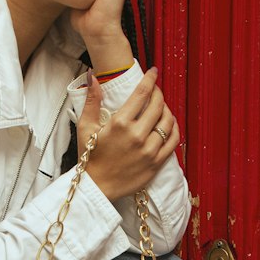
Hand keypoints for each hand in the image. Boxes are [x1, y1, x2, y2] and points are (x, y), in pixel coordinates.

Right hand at [78, 66, 181, 201]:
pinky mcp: (156, 163)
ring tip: (161, 107)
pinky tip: (169, 125)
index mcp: (120, 124)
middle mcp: (137, 135)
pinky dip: (174, 129)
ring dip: (167, 110)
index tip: (153, 71)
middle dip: (158, 93)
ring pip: (168, 122)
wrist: (97, 188)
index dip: (150, 79)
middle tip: (155, 90)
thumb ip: (91, 101)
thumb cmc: (90, 157)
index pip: (142, 93)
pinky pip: (173, 141)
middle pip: (158, 105)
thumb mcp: (85, 127)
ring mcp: (149, 150)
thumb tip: (91, 77)